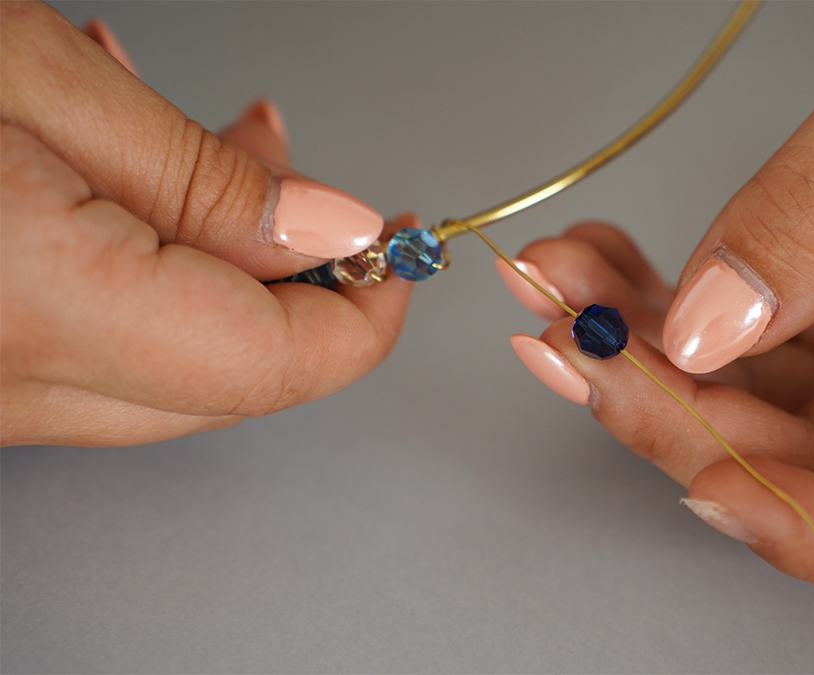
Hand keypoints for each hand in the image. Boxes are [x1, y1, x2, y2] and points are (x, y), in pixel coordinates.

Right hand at [1, 2, 411, 445]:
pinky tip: (133, 191)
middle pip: (230, 380)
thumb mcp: (32, 79)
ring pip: (165, 365)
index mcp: (37, 309)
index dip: (363, 315)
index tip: (398, 252)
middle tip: (309, 185)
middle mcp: (3, 389)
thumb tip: (326, 234)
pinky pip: (97, 351)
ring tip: (220, 153)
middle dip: (298, 280)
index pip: (269, 364)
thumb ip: (196, 177)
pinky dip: (147, 277)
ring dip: (222, 266)